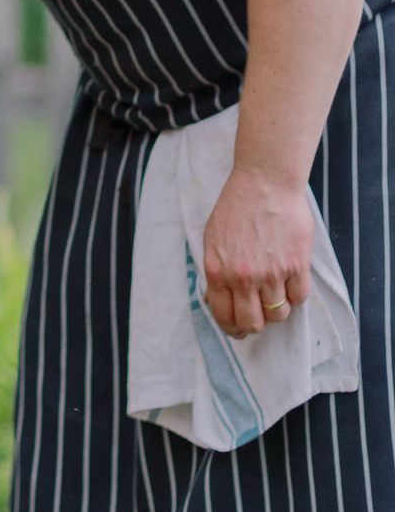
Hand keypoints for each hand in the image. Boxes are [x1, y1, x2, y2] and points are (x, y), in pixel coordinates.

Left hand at [201, 165, 313, 338]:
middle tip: (260, 317)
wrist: (264, 183)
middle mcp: (243, 278)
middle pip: (253, 323)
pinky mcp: (296, 265)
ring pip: (278, 314)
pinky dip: (296, 295)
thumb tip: (214, 299)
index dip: (233, 328)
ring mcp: (271, 273)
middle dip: (256, 324)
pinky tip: (291, 281)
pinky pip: (300, 297)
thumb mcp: (212, 240)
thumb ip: (215, 271)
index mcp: (218, 272)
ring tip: (277, 295)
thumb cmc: (236, 207)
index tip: (240, 329)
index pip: (224, 317)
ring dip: (278, 310)